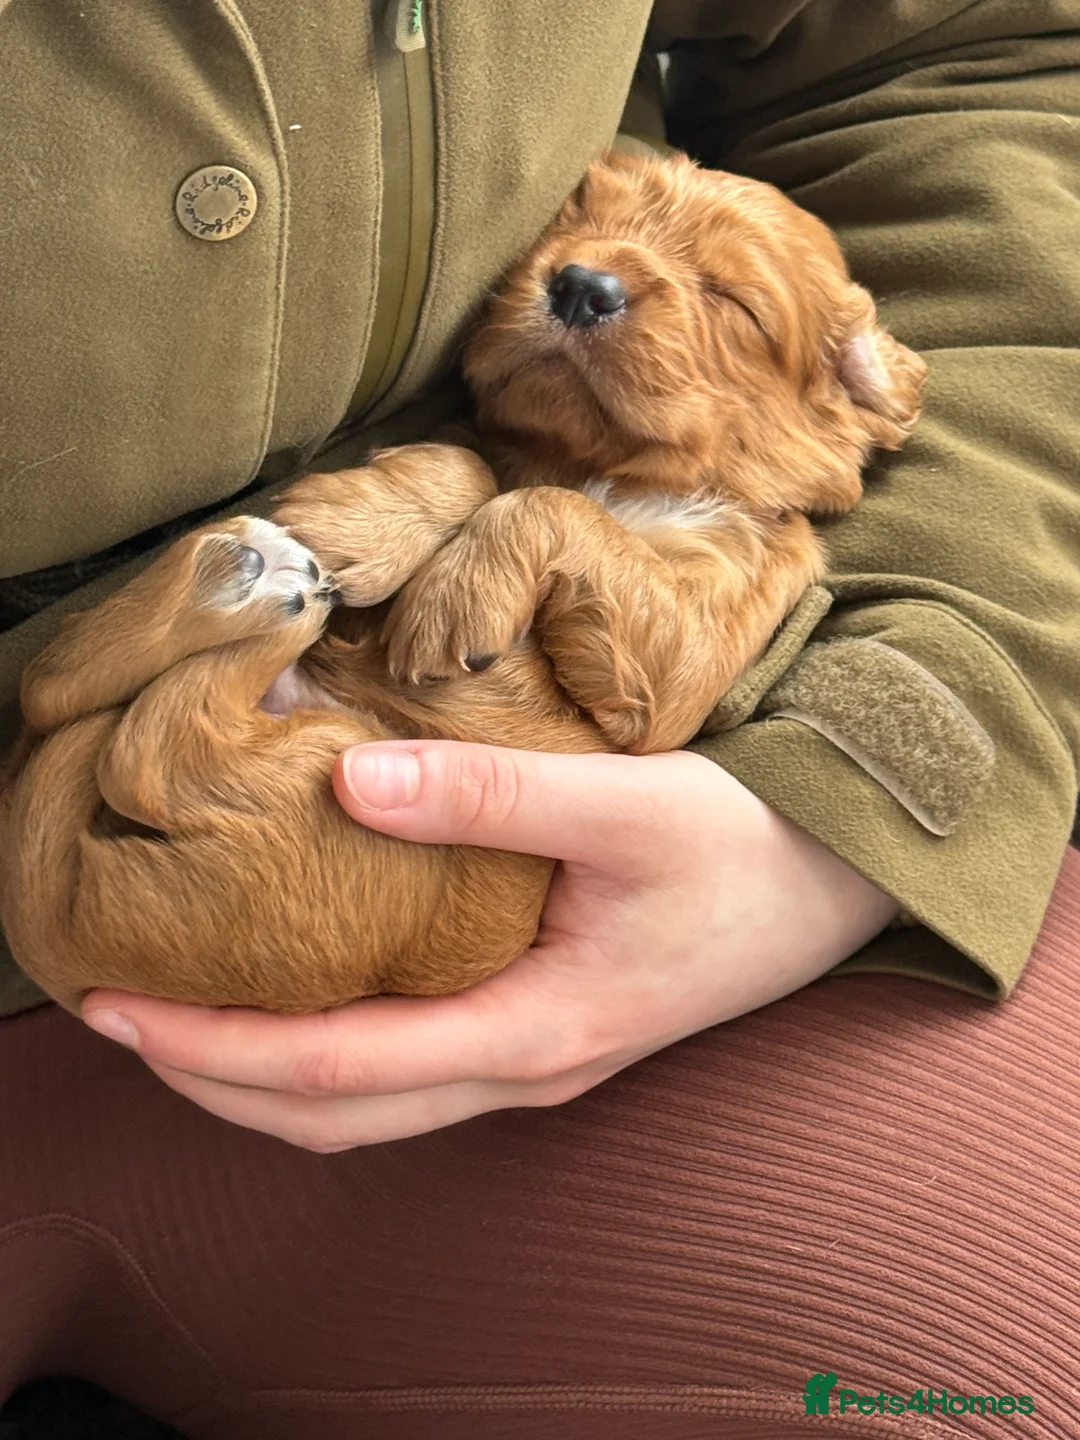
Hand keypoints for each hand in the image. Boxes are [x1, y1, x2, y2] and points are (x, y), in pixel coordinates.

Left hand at [83, 742, 898, 1149]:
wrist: (838, 882)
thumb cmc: (746, 851)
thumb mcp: (629, 809)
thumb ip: (494, 799)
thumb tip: (348, 782)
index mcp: (532, 1032)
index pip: (330, 1067)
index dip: (209, 1046)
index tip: (112, 1006)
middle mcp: (519, 1070)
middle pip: (329, 1115)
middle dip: (208, 1079)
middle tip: (112, 1015)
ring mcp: (531, 1062)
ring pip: (365, 1105)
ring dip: (260, 1076)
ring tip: (180, 1013)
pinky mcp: (540, 1029)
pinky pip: (406, 1067)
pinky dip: (324, 1051)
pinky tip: (298, 988)